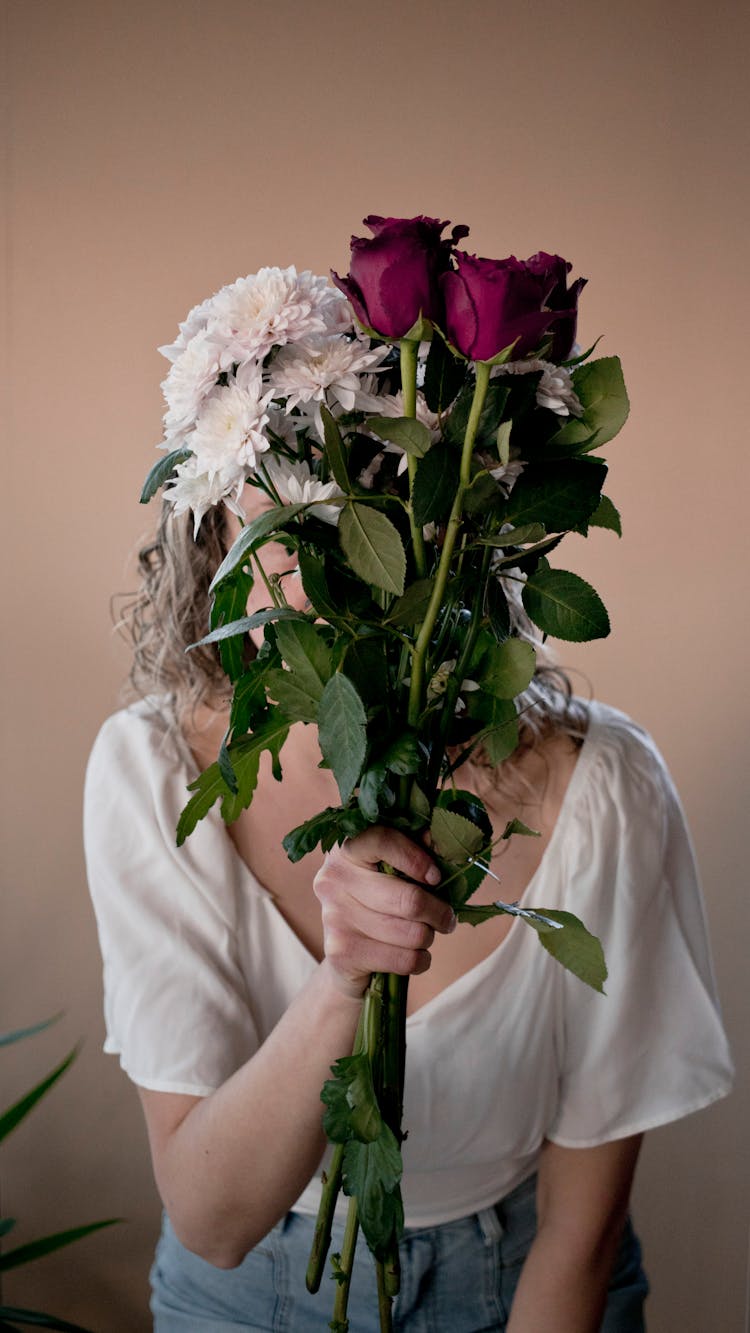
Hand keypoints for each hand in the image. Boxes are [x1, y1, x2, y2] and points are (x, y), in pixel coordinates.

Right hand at [313, 827, 455, 998]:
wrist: (346, 957)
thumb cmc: (378, 904)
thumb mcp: (392, 873)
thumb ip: (415, 851)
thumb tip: (442, 838)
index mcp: (346, 850)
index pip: (381, 840)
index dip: (416, 859)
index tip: (436, 878)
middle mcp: (334, 879)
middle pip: (409, 899)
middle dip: (438, 913)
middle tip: (447, 918)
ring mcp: (335, 916)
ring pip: (411, 933)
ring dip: (428, 938)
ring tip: (425, 935)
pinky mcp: (342, 952)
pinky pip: (403, 959)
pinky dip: (420, 960)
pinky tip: (415, 955)